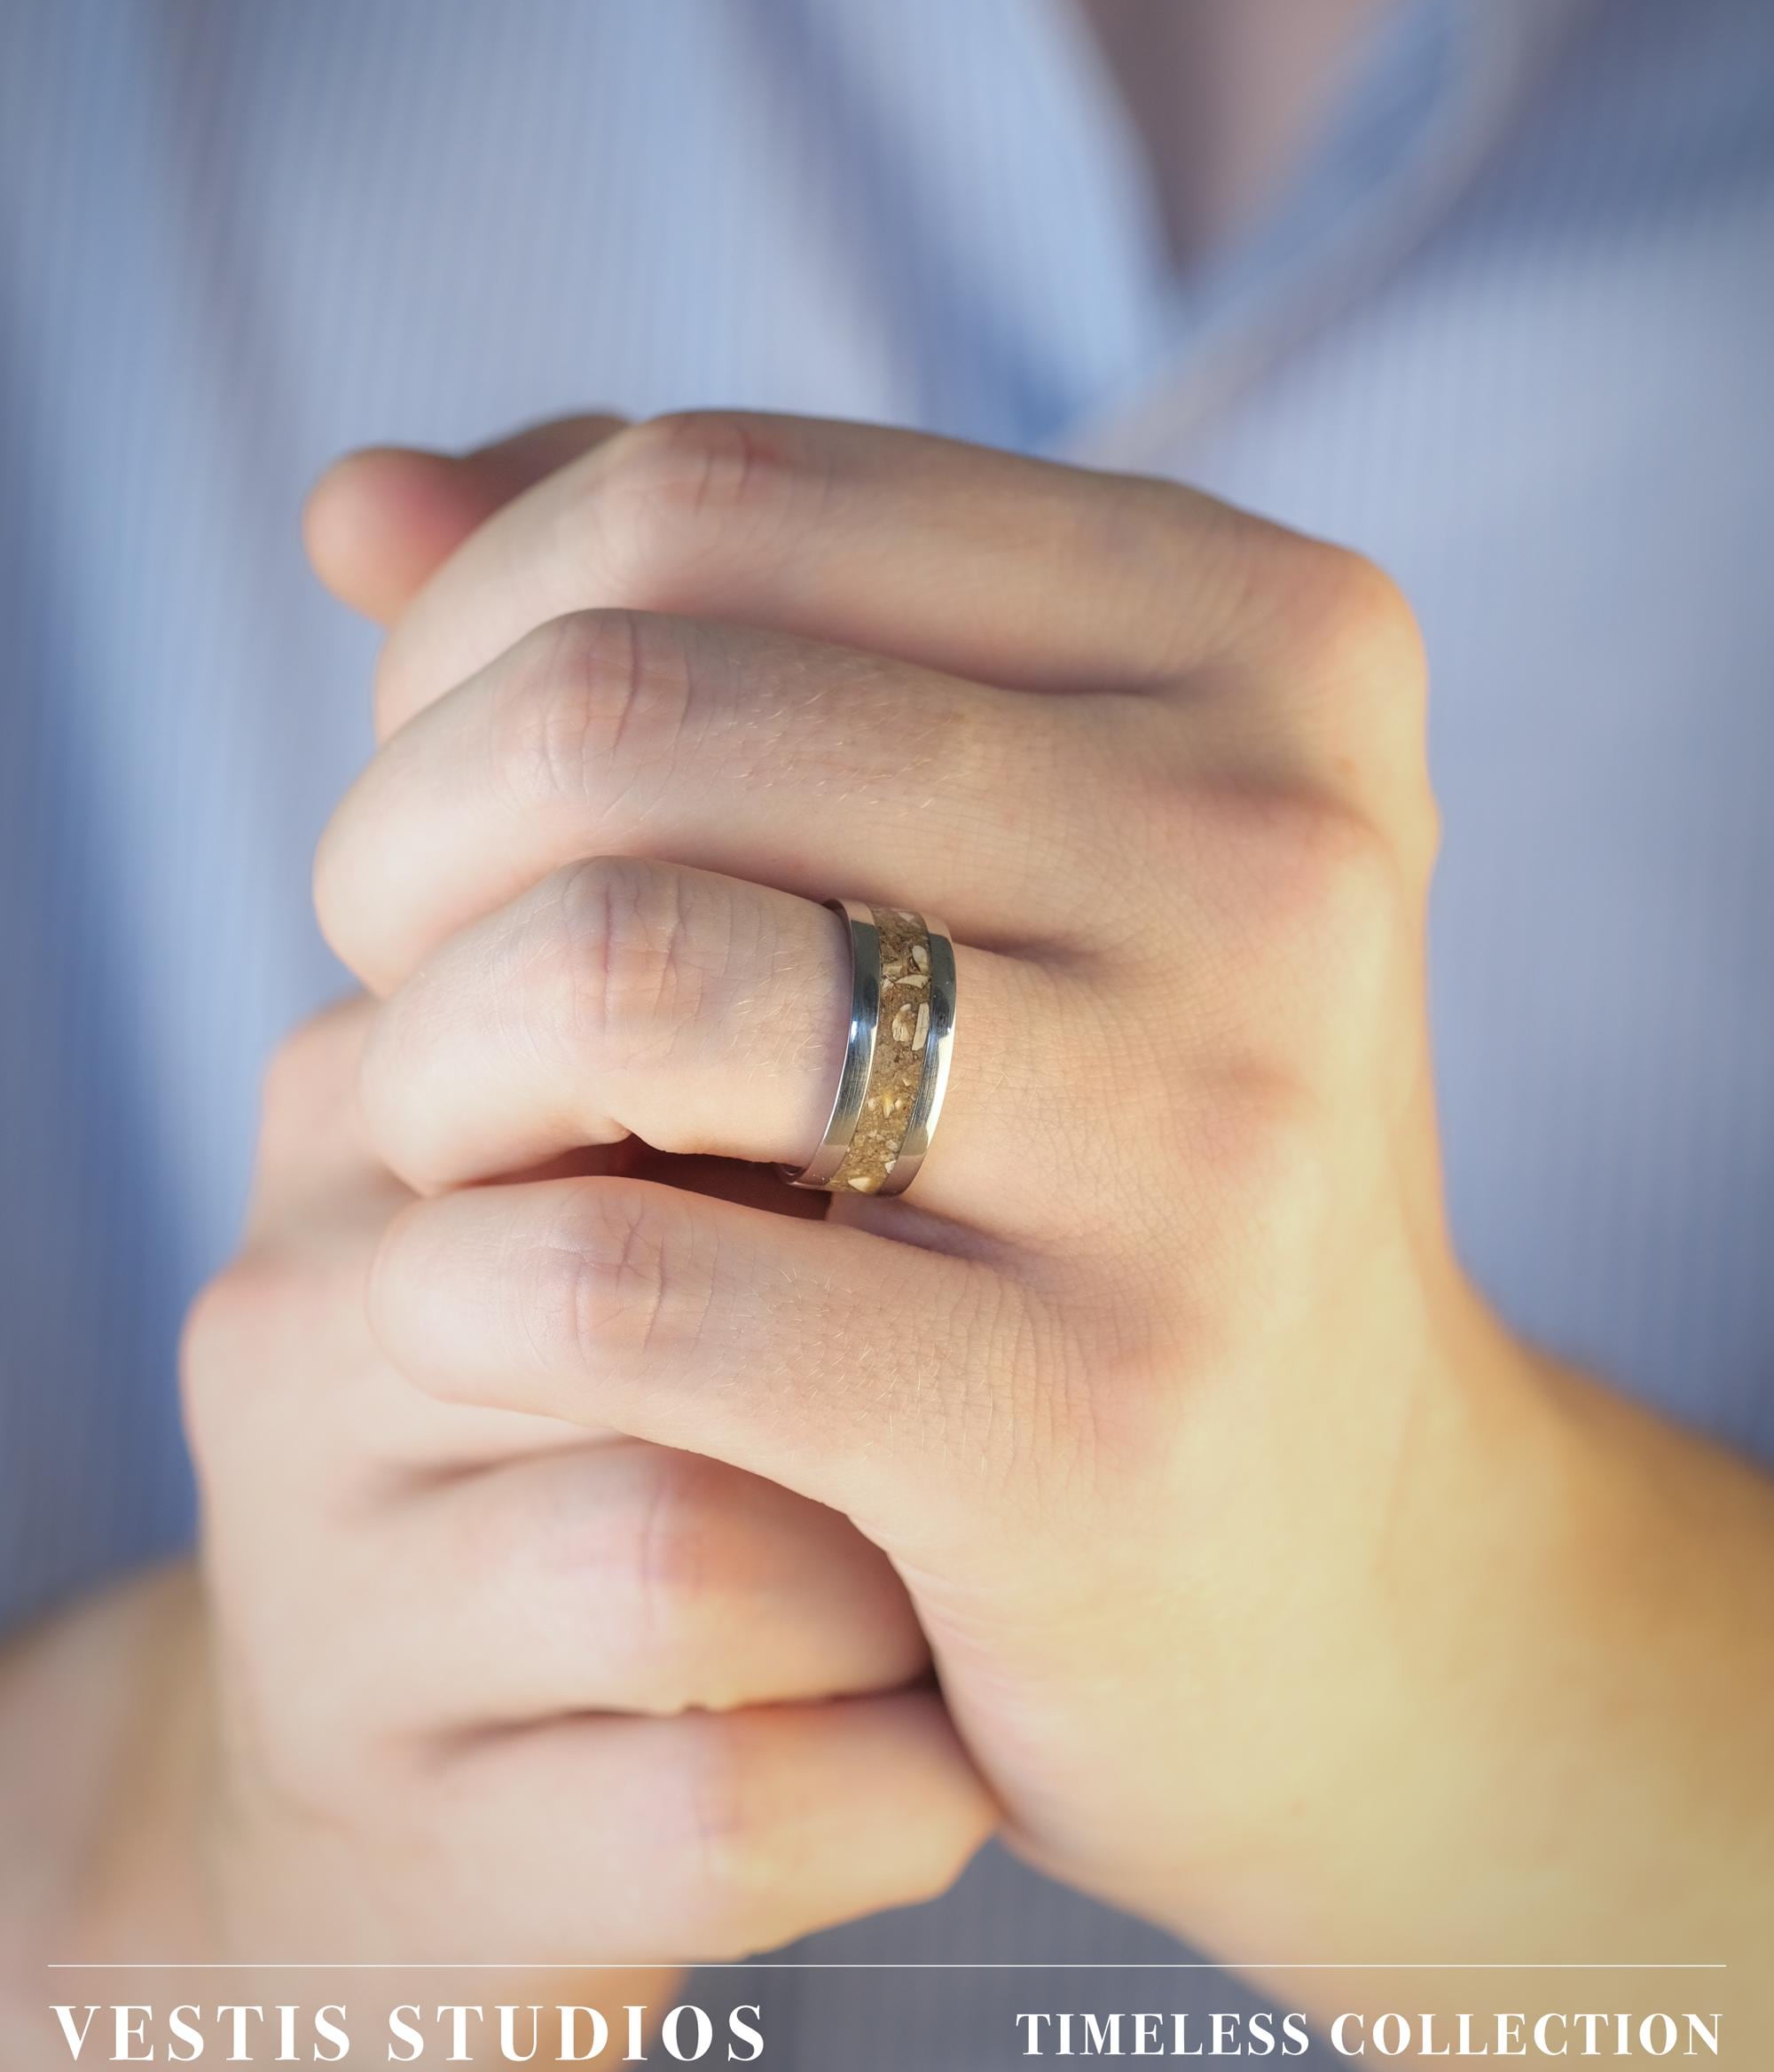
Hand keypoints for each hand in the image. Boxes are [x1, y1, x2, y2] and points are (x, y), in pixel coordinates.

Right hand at [167, 993, 986, 2071]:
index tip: (955, 1185)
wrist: (380, 1811)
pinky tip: (947, 1760)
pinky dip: (896, 1790)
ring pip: (684, 1555)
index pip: (620, 1005)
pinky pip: (722, 1811)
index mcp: (358, 1116)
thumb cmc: (588, 1443)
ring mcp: (329, 1621)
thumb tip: (985, 896)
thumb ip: (735, 1036)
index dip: (849, 1104)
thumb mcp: (608, 1193)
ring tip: (956, 1591)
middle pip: (658, 1272)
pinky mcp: (426, 1866)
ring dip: (897, 1588)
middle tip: (993, 1391)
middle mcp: (300, 1344)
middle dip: (892, 1345)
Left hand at [308, 410, 1773, 2071]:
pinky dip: (457, 1287)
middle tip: (409, 986)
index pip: (709, 494)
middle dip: (409, 847)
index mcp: (1270, 638)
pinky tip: (469, 1313)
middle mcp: (1283, 847)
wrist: (1340, 1577)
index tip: (457, 794)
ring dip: (425, 1061)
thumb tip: (349, 503)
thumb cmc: (1093, 1154)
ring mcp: (1215, 1137)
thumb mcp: (976, 839)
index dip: (477, 637)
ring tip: (449, 1140)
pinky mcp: (1095, 1421)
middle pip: (625, 712)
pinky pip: (617, 1283)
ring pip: (607, 967)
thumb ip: (688, 629)